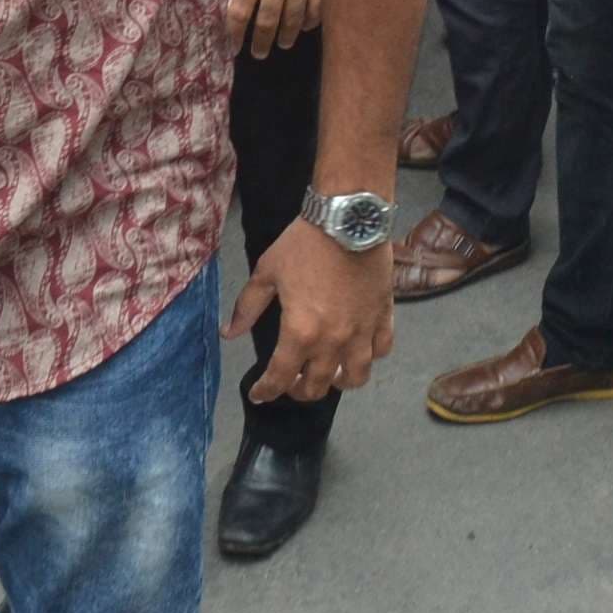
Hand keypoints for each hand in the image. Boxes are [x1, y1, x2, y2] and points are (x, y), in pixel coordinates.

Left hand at [224, 0, 322, 56]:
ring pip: (293, 21)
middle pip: (267, 22)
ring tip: (281, 44)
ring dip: (285, 37)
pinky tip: (304, 27)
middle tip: (258, 54)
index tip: (233, 46)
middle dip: (261, 42)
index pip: (241, 10)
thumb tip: (237, 8)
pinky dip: (309, 23)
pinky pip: (316, 12)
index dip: (235, 33)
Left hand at [228, 218, 392, 399]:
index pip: (279, 378)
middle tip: (290, 383)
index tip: (258, 394)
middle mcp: (333, 341)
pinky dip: (370, 356)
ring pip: (355, 377)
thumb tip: (229, 333)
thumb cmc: (304, 244)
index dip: (265, 391)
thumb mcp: (267, 271)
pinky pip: (382, 350)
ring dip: (338, 382)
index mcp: (300, 332)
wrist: (348, 219)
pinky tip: (360, 350)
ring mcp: (362, 332)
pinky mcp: (383, 316)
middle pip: (317, 386)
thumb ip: (247, 307)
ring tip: (328, 374)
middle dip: (298, 391)